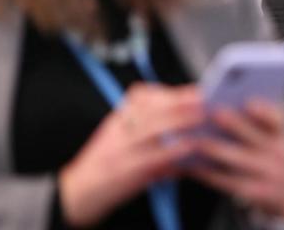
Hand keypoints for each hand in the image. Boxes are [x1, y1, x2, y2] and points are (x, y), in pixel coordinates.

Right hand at [58, 84, 205, 227]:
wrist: (78, 193)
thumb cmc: (105, 162)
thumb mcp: (119, 135)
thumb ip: (147, 122)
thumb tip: (185, 112)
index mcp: (118, 118)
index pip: (142, 96)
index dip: (170, 92)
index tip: (194, 90)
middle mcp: (118, 130)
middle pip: (151, 109)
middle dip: (180, 103)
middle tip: (205, 100)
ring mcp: (121, 150)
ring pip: (153, 129)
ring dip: (180, 122)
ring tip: (202, 119)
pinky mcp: (126, 172)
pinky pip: (153, 158)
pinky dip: (173, 152)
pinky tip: (190, 150)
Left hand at [187, 101, 283, 219]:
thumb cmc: (271, 152)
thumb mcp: (274, 133)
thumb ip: (258, 116)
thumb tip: (227, 99)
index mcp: (282, 132)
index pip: (278, 120)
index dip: (265, 112)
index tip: (249, 102)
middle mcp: (280, 152)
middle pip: (255, 138)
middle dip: (234, 125)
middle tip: (213, 114)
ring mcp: (270, 174)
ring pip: (239, 160)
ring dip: (217, 150)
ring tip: (196, 140)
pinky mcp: (256, 192)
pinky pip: (229, 182)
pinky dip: (210, 174)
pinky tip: (194, 166)